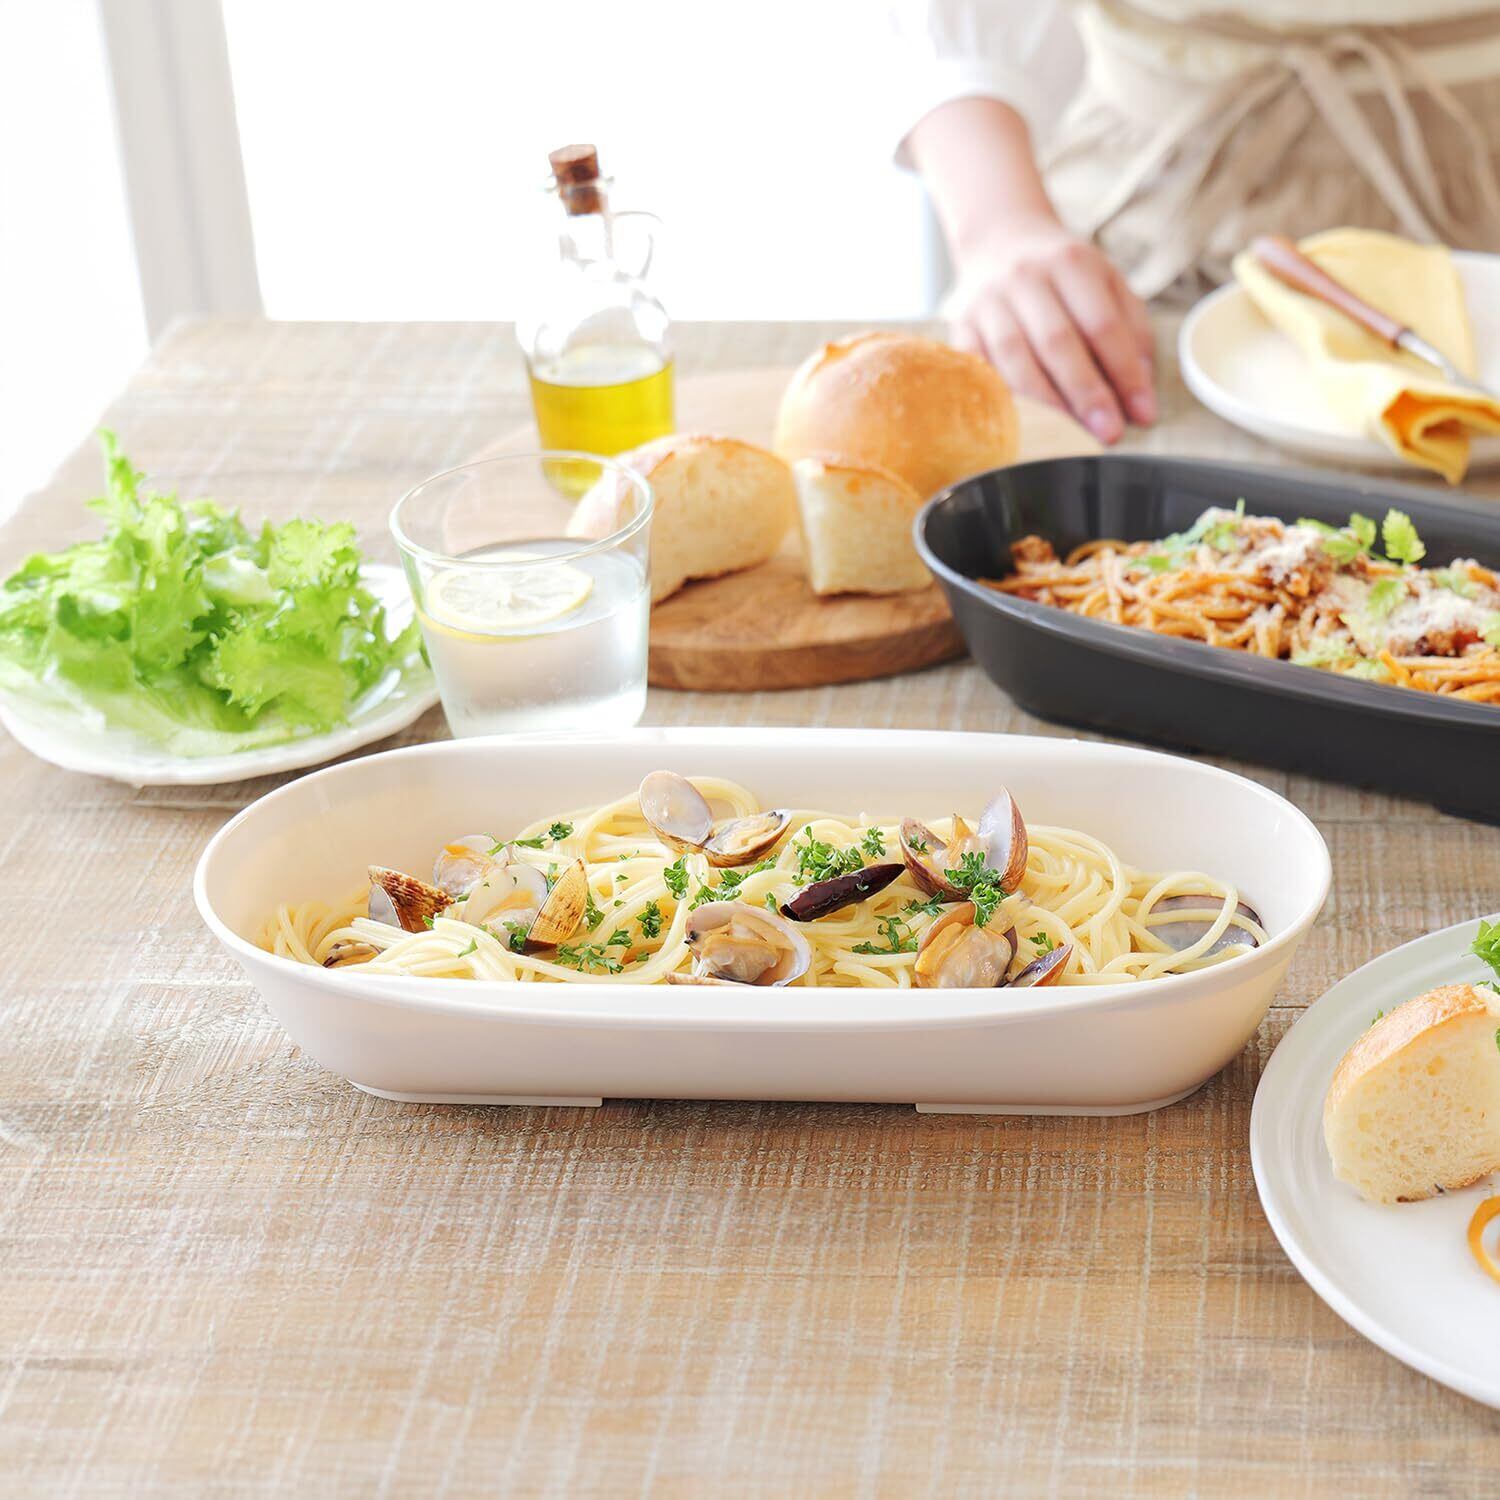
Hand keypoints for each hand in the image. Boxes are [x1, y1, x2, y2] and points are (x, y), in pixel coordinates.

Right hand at [949, 219, 1156, 443]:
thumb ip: (1131, 332)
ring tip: (1070, 434)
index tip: (1142, 413)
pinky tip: (1022, 424)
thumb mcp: (1107, 283)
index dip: (1125, 372)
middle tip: (1108, 432)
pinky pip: (978, 368)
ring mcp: (988, 302)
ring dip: (1045, 403)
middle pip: (1058, 343)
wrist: (1001, 240)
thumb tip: (1140, 396)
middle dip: (1086, 393)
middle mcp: (1026, 278)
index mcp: (1071, 263)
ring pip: (1015, 358)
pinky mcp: (961, 325)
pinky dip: (1000, 397)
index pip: (1103, 324)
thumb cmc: (1063, 274)